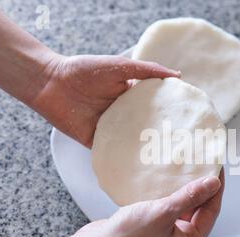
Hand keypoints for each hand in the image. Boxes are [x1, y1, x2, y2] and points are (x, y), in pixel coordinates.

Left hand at [32, 54, 179, 146]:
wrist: (50, 83)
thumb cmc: (84, 70)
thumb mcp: (120, 66)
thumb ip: (147, 70)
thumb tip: (177, 75)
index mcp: (131, 95)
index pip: (156, 106)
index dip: (170, 112)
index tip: (189, 120)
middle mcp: (124, 114)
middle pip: (147, 126)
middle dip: (161, 135)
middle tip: (183, 145)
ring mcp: (112, 129)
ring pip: (133, 142)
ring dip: (146, 150)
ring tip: (168, 160)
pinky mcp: (98, 142)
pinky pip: (114, 153)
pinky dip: (126, 160)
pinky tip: (142, 168)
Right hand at [73, 169, 224, 236]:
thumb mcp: (164, 212)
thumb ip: (190, 196)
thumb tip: (213, 184)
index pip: (211, 212)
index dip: (215, 189)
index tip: (217, 169)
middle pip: (199, 211)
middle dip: (202, 189)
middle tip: (204, 166)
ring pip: (184, 210)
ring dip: (186, 192)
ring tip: (189, 171)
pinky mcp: (154, 231)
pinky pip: (169, 210)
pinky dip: (171, 197)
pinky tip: (170, 183)